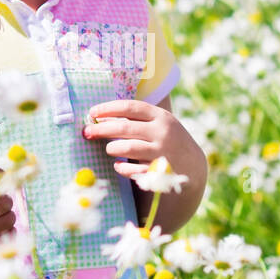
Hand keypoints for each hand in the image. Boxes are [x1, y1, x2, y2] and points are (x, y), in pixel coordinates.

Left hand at [81, 99, 198, 181]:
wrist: (192, 166)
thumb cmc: (166, 140)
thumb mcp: (158, 124)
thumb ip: (135, 120)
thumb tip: (101, 117)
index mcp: (160, 116)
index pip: (130, 107)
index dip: (108, 108)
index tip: (92, 112)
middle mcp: (162, 132)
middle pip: (124, 127)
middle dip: (101, 129)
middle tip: (86, 132)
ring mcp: (161, 152)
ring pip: (127, 148)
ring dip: (112, 148)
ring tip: (109, 148)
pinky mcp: (158, 171)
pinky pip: (132, 170)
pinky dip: (121, 168)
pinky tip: (118, 166)